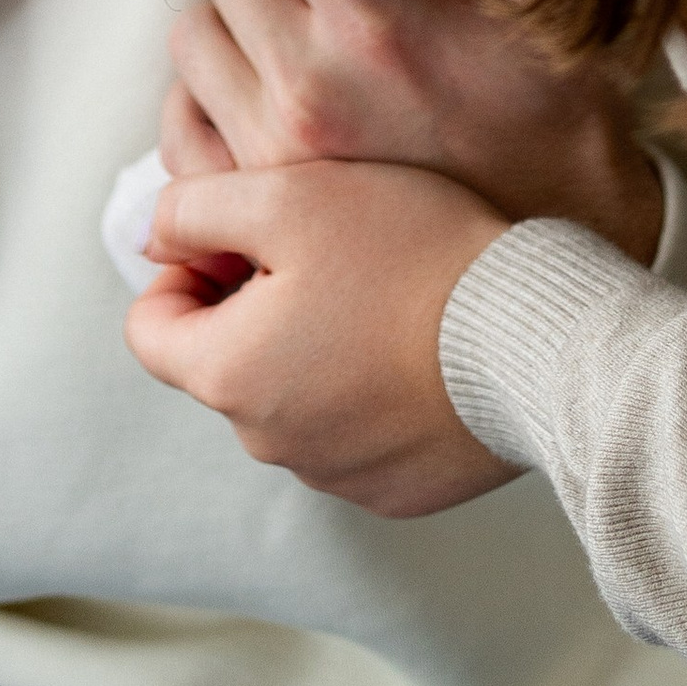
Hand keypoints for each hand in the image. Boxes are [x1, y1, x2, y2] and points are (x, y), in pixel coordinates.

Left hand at [128, 159, 518, 514]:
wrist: (537, 343)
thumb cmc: (411, 258)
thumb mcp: (290, 195)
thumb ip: (197, 208)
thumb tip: (156, 238)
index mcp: (226, 375)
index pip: (149, 328)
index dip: (187, 267)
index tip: (248, 235)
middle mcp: (267, 442)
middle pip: (225, 360)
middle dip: (257, 303)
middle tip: (331, 250)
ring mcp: (334, 475)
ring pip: (291, 397)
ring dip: (315, 346)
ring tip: (388, 293)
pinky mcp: (395, 490)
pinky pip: (354, 432)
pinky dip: (370, 390)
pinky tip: (421, 344)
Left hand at [161, 0, 663, 266]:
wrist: (546, 280)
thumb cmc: (561, 144)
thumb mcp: (549, 13)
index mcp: (375, 20)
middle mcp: (308, 83)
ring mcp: (272, 151)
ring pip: (190, 38)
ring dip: (222, 12)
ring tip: (274, 14)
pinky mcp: (255, 210)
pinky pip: (180, 129)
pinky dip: (202, 98)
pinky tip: (251, 90)